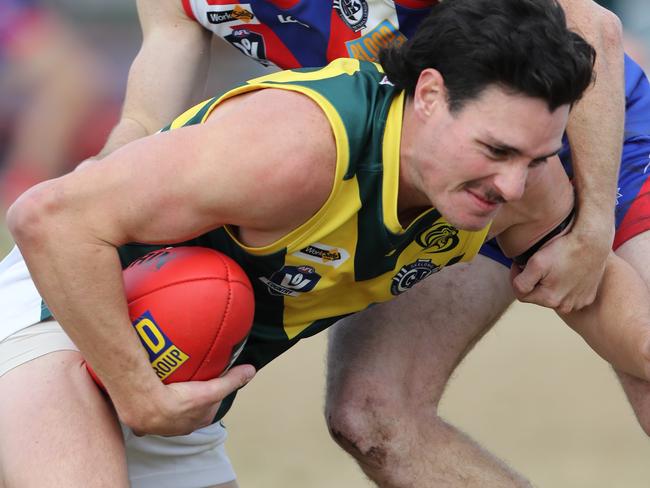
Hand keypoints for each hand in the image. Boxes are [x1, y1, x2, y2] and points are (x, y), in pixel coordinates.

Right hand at [110, 364, 254, 436]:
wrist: (147, 407)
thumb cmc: (181, 402)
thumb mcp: (212, 391)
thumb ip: (231, 380)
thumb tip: (251, 370)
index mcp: (197, 421)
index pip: (209, 405)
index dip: (212, 392)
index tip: (209, 379)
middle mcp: (180, 426)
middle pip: (190, 407)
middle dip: (191, 395)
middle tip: (189, 377)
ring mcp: (161, 424)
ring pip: (169, 407)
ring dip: (170, 397)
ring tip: (169, 379)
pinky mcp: (143, 420)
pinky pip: (149, 407)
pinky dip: (150, 399)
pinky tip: (148, 387)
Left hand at [510, 223, 612, 313]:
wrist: (593, 242)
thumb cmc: (563, 250)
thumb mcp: (536, 263)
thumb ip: (521, 282)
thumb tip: (518, 289)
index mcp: (550, 300)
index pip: (521, 294)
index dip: (516, 278)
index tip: (519, 264)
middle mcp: (564, 306)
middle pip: (538, 296)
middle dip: (533, 282)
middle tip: (537, 265)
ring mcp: (577, 303)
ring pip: (553, 296)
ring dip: (549, 285)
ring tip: (553, 268)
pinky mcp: (587, 297)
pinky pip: (569, 295)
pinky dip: (565, 286)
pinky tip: (567, 272)